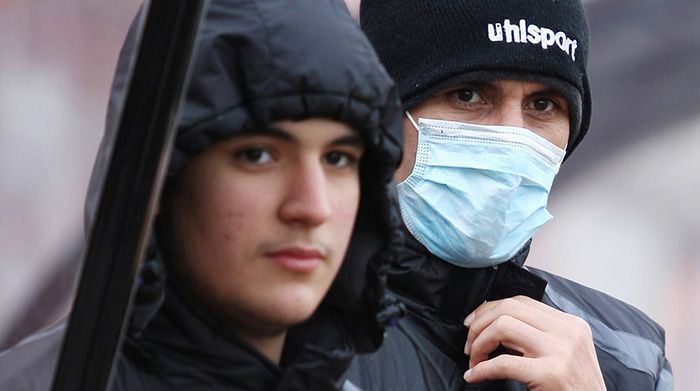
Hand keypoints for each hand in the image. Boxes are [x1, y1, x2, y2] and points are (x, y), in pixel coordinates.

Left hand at [463, 296, 605, 389]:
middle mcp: (568, 332)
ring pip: (502, 327)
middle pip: (508, 308)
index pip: (521, 302)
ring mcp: (560, 351)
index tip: (473, 324)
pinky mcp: (550, 374)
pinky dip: (481, 369)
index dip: (490, 309)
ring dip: (478, 344)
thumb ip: (538, 335)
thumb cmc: (573, 389)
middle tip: (470, 344)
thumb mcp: (564, 353)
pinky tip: (475, 376)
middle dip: (479, 324)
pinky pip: (501, 363)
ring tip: (474, 361)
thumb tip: (493, 325)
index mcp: (571, 324)